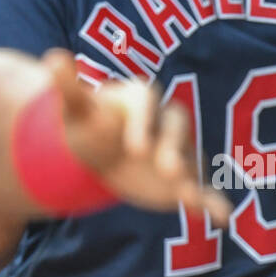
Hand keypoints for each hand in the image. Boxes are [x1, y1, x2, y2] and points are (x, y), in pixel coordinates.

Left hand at [48, 50, 232, 221]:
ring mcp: (178, 149)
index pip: (147, 103)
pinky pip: (203, 188)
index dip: (143, 123)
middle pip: (177, 127)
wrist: (98, 149)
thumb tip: (52, 58)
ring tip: (189, 196)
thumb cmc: (88, 123)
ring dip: (192, 175)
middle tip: (166, 169)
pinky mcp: (183, 178)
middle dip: (173, 147)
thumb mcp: (75, 108)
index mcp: (140, 98)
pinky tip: (223, 219)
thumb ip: (68, 86)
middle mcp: (165, 120)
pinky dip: (214, 202)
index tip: (133, 148)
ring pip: (191, 159)